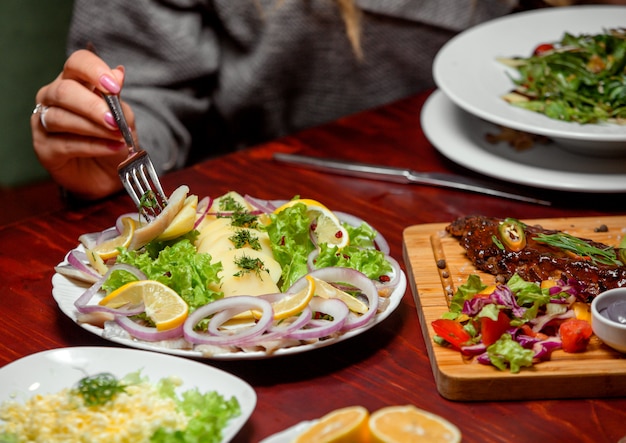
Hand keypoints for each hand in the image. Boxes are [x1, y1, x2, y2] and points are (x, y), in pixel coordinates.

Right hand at [31, 49, 132, 199]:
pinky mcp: (44, 148)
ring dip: (94, 129)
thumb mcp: (123, 118)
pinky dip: (93, 146)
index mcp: (74, 81)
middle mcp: (53, 97)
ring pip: (61, 118)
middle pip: (64, 91)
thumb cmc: (113, 138)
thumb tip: (118, 72)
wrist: (110, 172)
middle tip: (115, 120)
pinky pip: (65, 144)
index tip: (114, 86)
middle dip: (92, 106)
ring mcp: (44, 122)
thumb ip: (118, 99)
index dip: (94, 70)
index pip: (77, 63)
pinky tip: (112, 148)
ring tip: (118, 137)